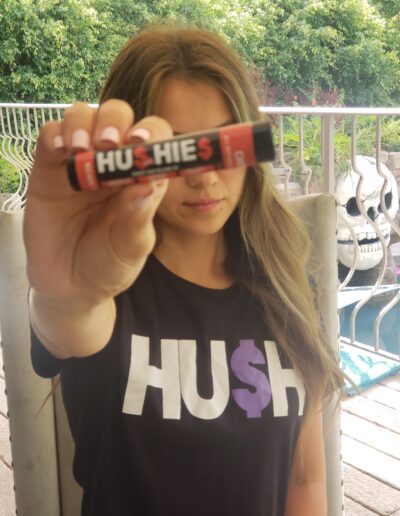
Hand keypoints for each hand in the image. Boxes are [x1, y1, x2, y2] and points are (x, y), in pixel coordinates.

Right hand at [23, 100, 171, 305]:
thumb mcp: (130, 249)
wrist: (69, 286)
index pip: (152, 139)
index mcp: (140, 178)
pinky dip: (55, 134)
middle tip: (109, 144)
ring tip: (82, 149)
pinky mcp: (49, 167)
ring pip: (84, 116)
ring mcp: (80, 163)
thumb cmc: (108, 264)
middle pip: (118, 117)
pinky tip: (61, 151)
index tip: (142, 144)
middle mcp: (112, 164)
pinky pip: (50, 135)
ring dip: (85, 123)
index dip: (151, 134)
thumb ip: (138, 220)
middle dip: (115, 122)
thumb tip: (148, 185)